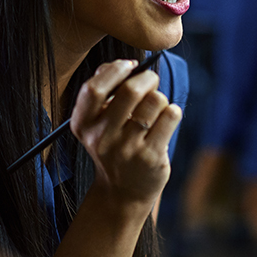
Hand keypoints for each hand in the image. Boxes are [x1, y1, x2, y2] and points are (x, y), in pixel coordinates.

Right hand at [69, 60, 179, 208]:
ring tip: (156, 110)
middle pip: (130, 91)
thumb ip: (104, 91)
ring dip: (160, 98)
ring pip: (155, 101)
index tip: (129, 65)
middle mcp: (102, 138)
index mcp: (83, 125)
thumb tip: (121, 64)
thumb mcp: (98, 123)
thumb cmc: (114, 145)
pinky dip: (173, 112)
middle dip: (146, 78)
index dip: (114, 70)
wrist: (123, 192)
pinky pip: (171, 116)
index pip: (93, 90)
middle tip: (151, 81)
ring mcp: (127, 149)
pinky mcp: (151, 157)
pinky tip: (166, 121)